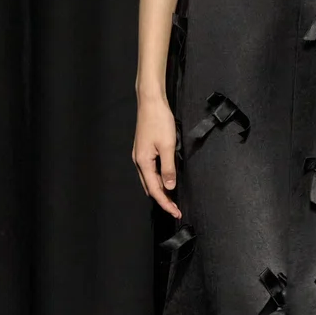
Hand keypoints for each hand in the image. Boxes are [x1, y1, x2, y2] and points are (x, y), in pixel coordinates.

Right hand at [132, 96, 180, 216]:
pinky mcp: (143, 150)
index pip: (155, 190)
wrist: (151, 102)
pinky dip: (157, 179)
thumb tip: (169, 187)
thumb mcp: (167, 146)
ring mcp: (140, 155)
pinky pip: (150, 170)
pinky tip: (165, 180)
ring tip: (172, 198)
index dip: (165, 203)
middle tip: (175, 208)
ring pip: (149, 179)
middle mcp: (138, 161)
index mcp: (143, 162)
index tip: (176, 212)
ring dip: (160, 190)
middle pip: (150, 187)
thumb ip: (168, 168)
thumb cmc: (159, 121)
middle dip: (162, 199)